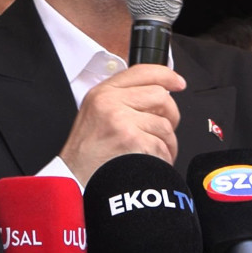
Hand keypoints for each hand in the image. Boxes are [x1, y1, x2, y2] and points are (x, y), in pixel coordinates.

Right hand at [59, 63, 185, 185]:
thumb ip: (121, 100)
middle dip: (171, 115)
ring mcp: (121, 122)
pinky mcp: (132, 142)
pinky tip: (150, 163)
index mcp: (101, 93)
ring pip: (164, 125)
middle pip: (160, 96)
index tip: (178, 83)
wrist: (73, 181)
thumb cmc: (85, 154)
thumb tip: (157, 95)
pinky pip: (162, 147)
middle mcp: (110, 103)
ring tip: (153, 152)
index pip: (141, 72)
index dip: (166, 75)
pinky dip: (162, 159)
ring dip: (167, 143)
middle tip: (164, 129)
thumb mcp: (94, 114)